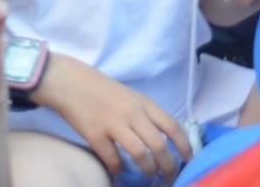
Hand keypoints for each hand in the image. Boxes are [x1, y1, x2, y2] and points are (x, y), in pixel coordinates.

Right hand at [32, 53, 189, 180]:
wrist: (70, 82)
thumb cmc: (103, 90)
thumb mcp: (131, 97)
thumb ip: (147, 115)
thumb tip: (164, 141)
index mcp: (144, 103)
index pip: (173, 126)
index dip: (185, 146)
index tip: (189, 160)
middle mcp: (132, 113)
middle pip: (159, 145)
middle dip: (168, 166)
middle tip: (170, 176)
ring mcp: (113, 123)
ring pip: (140, 154)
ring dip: (148, 170)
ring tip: (149, 177)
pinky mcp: (95, 134)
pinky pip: (113, 159)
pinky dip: (118, 169)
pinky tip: (119, 172)